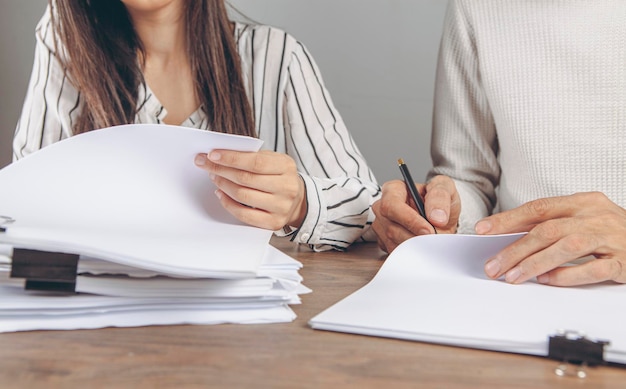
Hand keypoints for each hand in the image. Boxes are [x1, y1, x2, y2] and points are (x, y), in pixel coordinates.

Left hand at [194, 149, 306, 230]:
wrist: (298, 201)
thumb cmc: (278, 176)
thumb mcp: (273, 160)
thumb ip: (252, 156)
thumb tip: (220, 155)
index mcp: (286, 167)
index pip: (255, 162)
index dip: (231, 158)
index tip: (212, 155)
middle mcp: (286, 187)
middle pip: (246, 179)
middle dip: (221, 170)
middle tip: (205, 164)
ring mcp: (281, 207)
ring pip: (243, 196)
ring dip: (223, 185)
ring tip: (214, 177)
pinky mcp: (273, 222)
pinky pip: (244, 214)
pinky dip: (228, 203)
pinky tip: (221, 194)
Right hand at [372, 175, 459, 252]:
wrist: (440, 216)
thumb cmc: (438, 199)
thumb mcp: (445, 188)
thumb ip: (440, 197)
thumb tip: (436, 216)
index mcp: (393, 189)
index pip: (391, 205)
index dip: (409, 220)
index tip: (428, 229)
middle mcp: (383, 207)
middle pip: (391, 228)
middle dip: (415, 236)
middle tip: (434, 239)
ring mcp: (381, 226)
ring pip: (393, 242)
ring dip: (415, 245)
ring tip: (430, 240)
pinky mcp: (384, 242)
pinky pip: (395, 252)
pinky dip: (412, 252)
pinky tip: (422, 244)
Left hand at [476, 192, 625, 285]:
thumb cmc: (612, 231)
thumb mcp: (584, 219)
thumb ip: (553, 225)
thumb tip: (511, 239)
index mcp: (583, 202)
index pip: (538, 208)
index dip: (508, 219)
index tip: (483, 229)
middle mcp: (596, 216)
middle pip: (547, 230)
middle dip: (515, 249)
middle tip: (493, 266)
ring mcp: (612, 238)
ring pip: (567, 247)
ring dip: (535, 262)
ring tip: (513, 276)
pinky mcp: (625, 261)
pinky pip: (594, 268)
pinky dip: (568, 275)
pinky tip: (548, 281)